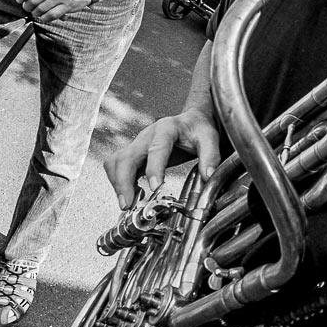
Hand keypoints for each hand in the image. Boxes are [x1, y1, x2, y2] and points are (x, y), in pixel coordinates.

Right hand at [103, 107, 220, 208]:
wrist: (190, 122)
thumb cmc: (197, 129)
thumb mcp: (209, 138)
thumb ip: (210, 156)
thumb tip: (208, 176)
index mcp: (167, 128)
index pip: (157, 148)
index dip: (154, 168)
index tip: (155, 187)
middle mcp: (147, 135)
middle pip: (127, 156)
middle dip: (124, 181)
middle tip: (128, 204)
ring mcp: (137, 144)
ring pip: (116, 161)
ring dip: (117, 183)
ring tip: (127, 204)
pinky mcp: (133, 153)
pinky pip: (115, 166)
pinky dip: (117, 181)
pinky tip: (130, 195)